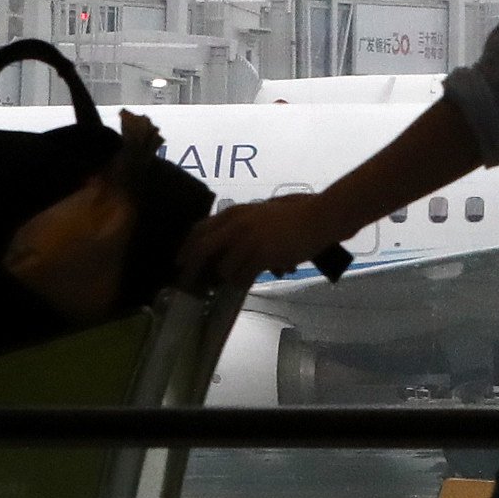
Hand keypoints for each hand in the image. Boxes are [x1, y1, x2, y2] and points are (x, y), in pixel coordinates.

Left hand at [181, 193, 339, 289]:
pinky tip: (244, 282)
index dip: (187, 248)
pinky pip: (242, 276)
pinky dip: (241, 282)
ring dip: (224, 278)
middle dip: (191, 268)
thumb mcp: (261, 213)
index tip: (179, 263)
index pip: (199, 229)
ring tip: (229, 283)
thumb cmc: (295, 215)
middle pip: (202, 248)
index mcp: (234, 212)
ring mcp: (248, 240)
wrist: (318, 218)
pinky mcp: (261, 255)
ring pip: (223, 268)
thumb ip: (242, 225)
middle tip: (187, 284)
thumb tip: (227, 245)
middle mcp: (236, 224)